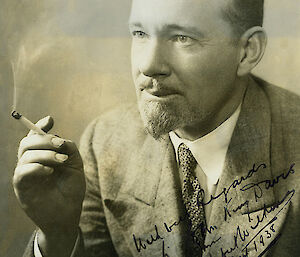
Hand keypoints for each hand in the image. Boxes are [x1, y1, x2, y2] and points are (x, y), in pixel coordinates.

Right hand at [13, 116, 85, 255]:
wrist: (68, 213)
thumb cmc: (71, 189)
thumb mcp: (75, 164)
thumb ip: (69, 148)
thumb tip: (59, 138)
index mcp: (43, 156)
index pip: (35, 136)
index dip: (39, 125)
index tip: (50, 120)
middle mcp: (31, 162)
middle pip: (28, 142)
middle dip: (45, 139)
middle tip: (60, 144)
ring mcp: (25, 174)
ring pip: (26, 153)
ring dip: (46, 154)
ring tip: (61, 161)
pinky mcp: (22, 187)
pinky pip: (23, 171)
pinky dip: (37, 167)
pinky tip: (50, 171)